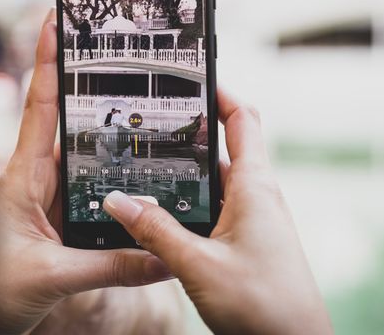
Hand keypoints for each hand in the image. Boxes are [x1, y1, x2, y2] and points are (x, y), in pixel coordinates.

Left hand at [0, 9, 172, 334]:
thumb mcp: (53, 276)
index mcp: (23, 175)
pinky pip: (89, 182)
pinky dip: (111, 169)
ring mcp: (48, 192)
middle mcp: (36, 175)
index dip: (48, 60)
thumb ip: (111, 265)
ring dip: (104, 126)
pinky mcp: (58, 211)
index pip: (39, 106)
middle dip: (86, 79)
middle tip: (114, 47)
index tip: (55, 19)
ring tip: (138, 99)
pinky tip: (135, 166)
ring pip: (82, 149)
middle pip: (65, 116)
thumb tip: (162, 257)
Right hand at [103, 90, 332, 334]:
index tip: (191, 77)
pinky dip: (192, 201)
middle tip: (153, 122)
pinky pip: (217, 206)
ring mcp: (254, 217)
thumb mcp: (198, 264)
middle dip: (190, 131)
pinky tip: (165, 211)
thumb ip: (155, 231)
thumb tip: (118, 202)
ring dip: (187, 172)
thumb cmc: (265, 307)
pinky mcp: (247, 238)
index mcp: (254, 185)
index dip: (220, 92)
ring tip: (148, 164)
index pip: (243, 118)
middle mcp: (257, 194)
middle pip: (225, 145)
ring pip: (217, 179)